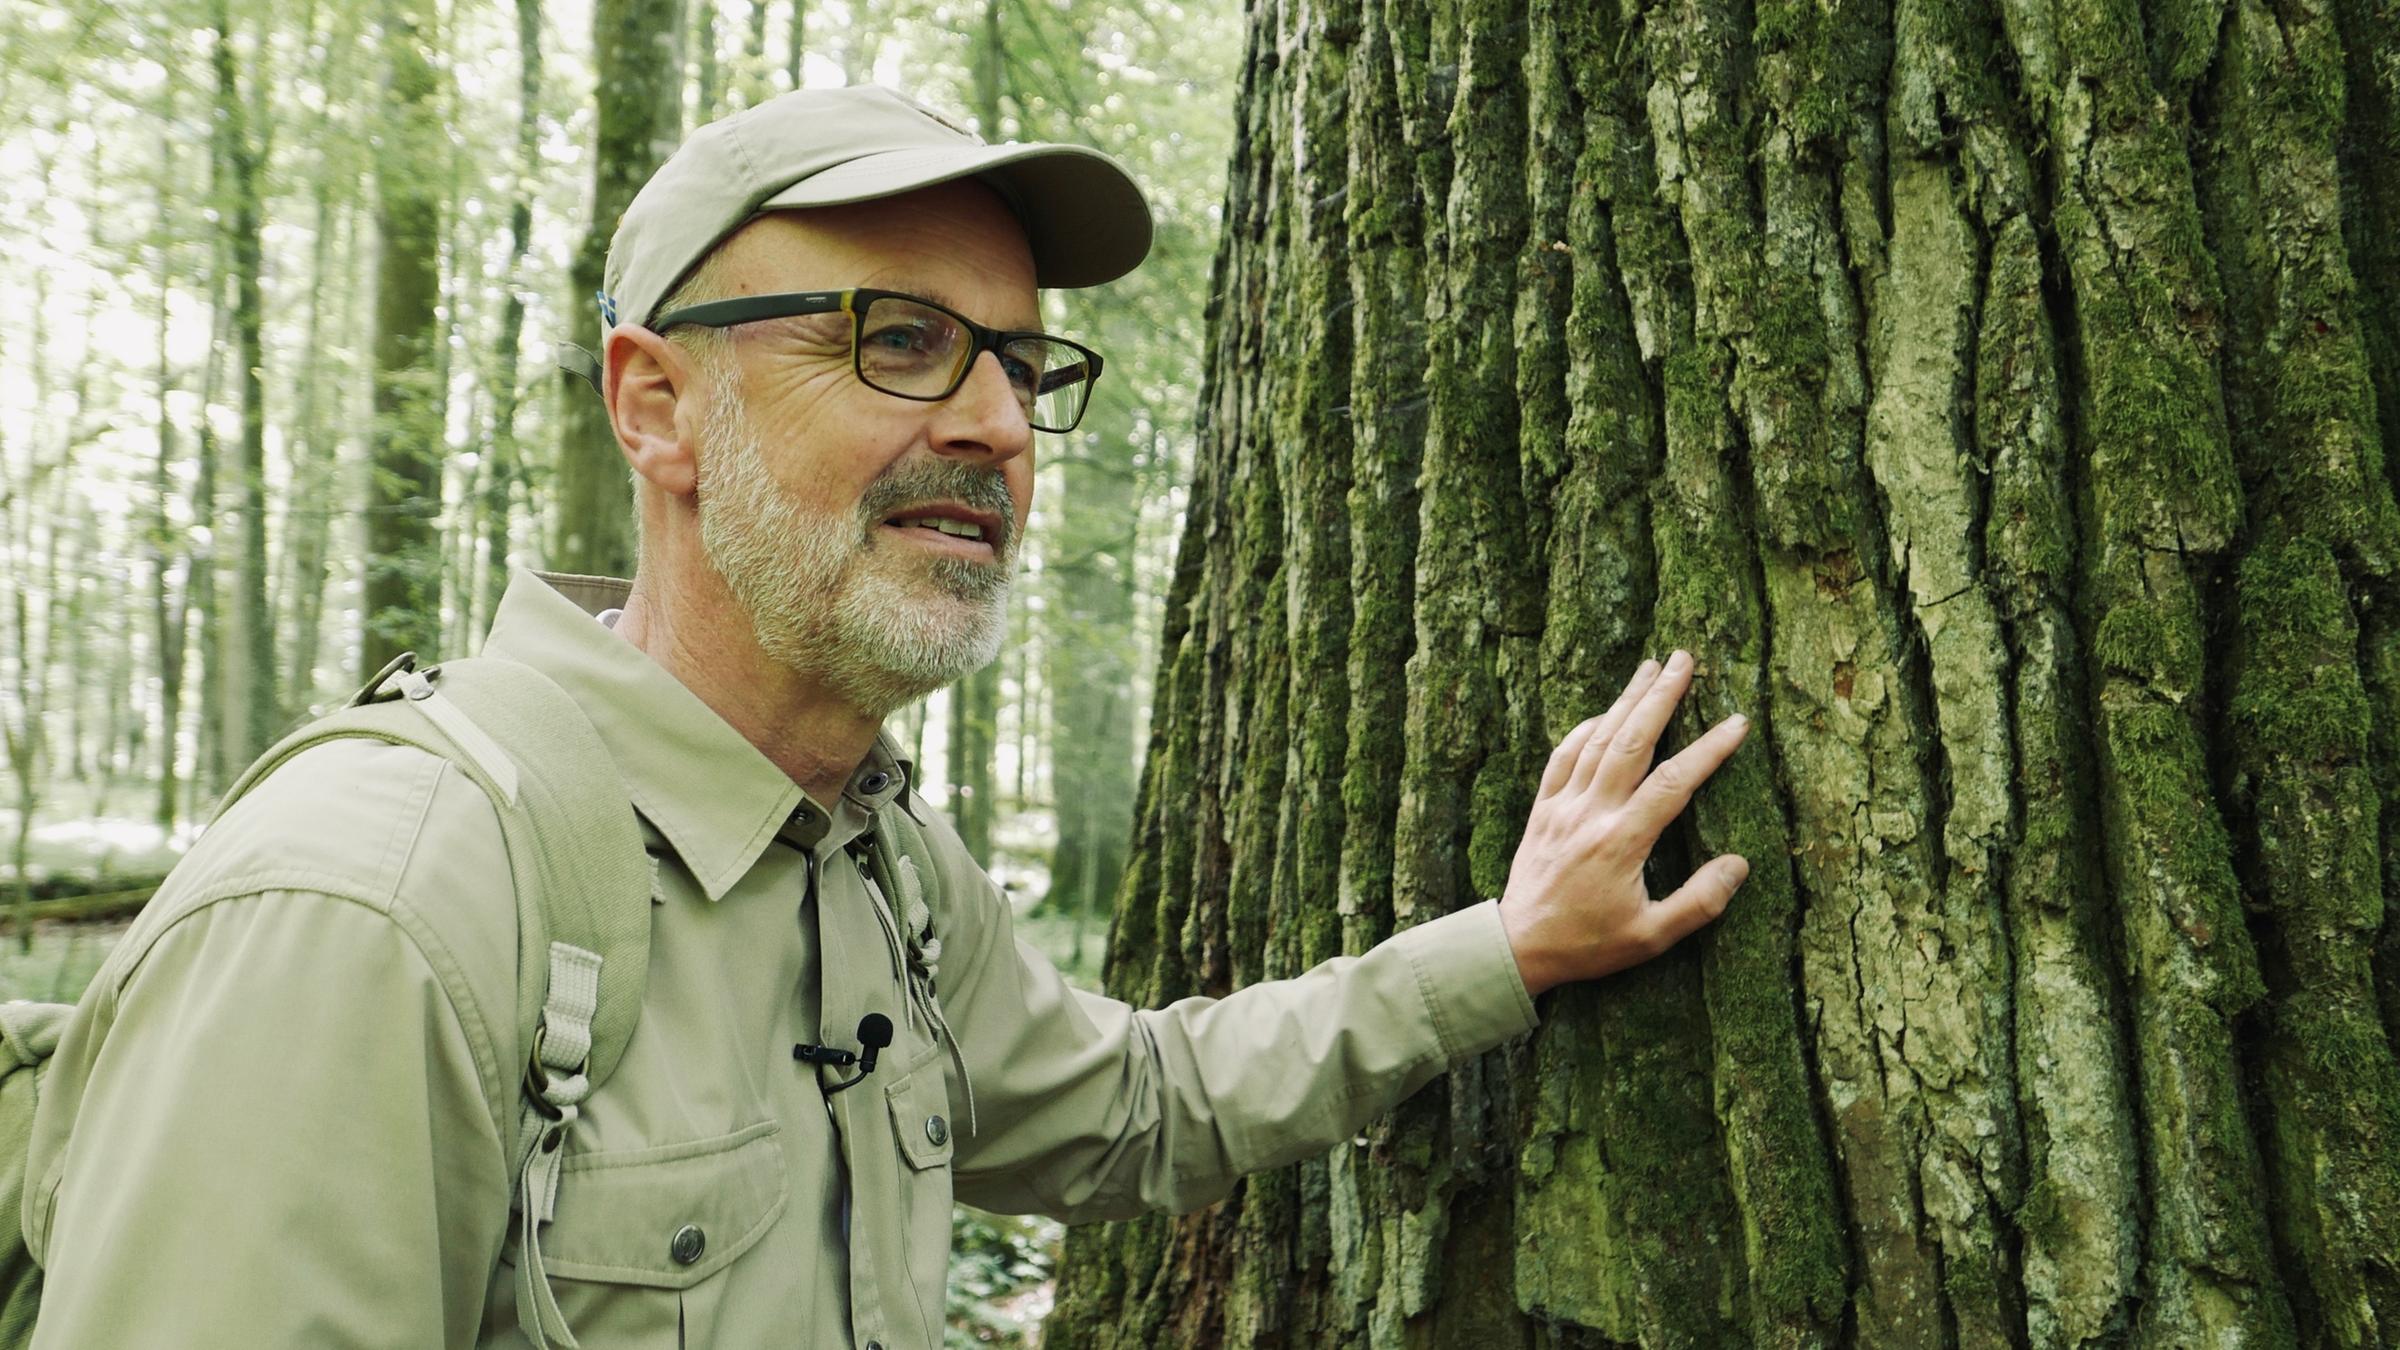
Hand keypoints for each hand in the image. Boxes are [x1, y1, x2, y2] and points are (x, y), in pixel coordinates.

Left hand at [1498, 650, 1752, 995]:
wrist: (1517, 947)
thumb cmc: (1588, 945)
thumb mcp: (1651, 937)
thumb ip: (1698, 902)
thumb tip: (1739, 865)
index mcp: (1621, 842)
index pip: (1673, 782)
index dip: (1708, 749)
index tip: (1737, 722)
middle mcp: (1590, 813)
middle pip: (1631, 741)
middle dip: (1660, 696)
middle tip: (1684, 659)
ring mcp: (1562, 807)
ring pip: (1597, 739)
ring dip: (1625, 700)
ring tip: (1650, 666)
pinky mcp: (1541, 809)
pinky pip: (1562, 756)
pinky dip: (1584, 729)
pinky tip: (1603, 713)